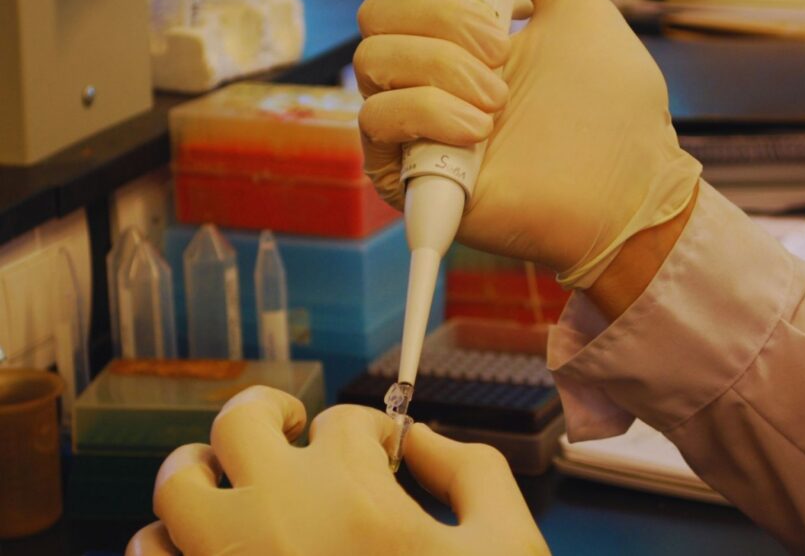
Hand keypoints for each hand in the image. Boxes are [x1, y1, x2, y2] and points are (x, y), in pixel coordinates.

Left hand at [127, 386, 547, 554]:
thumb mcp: (509, 546)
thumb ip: (474, 473)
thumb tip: (426, 441)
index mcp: (353, 495)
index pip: (345, 423)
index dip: (372, 431)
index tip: (385, 453)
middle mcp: (275, 516)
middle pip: (240, 420)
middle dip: (270, 411)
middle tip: (292, 428)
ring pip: (177, 483)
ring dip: (205, 469)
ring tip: (234, 480)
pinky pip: (147, 555)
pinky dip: (167, 542)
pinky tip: (205, 548)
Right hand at [357, 0, 700, 286]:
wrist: (622, 187)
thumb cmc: (611, 109)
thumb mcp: (579, 11)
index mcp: (462, 32)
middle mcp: (430, 73)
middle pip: (377, 15)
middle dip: (440, 18)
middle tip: (499, 51)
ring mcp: (416, 122)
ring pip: (371, 60)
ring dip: (439, 68)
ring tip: (498, 102)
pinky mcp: (405, 173)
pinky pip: (375, 119)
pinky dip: (427, 113)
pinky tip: (477, 133)